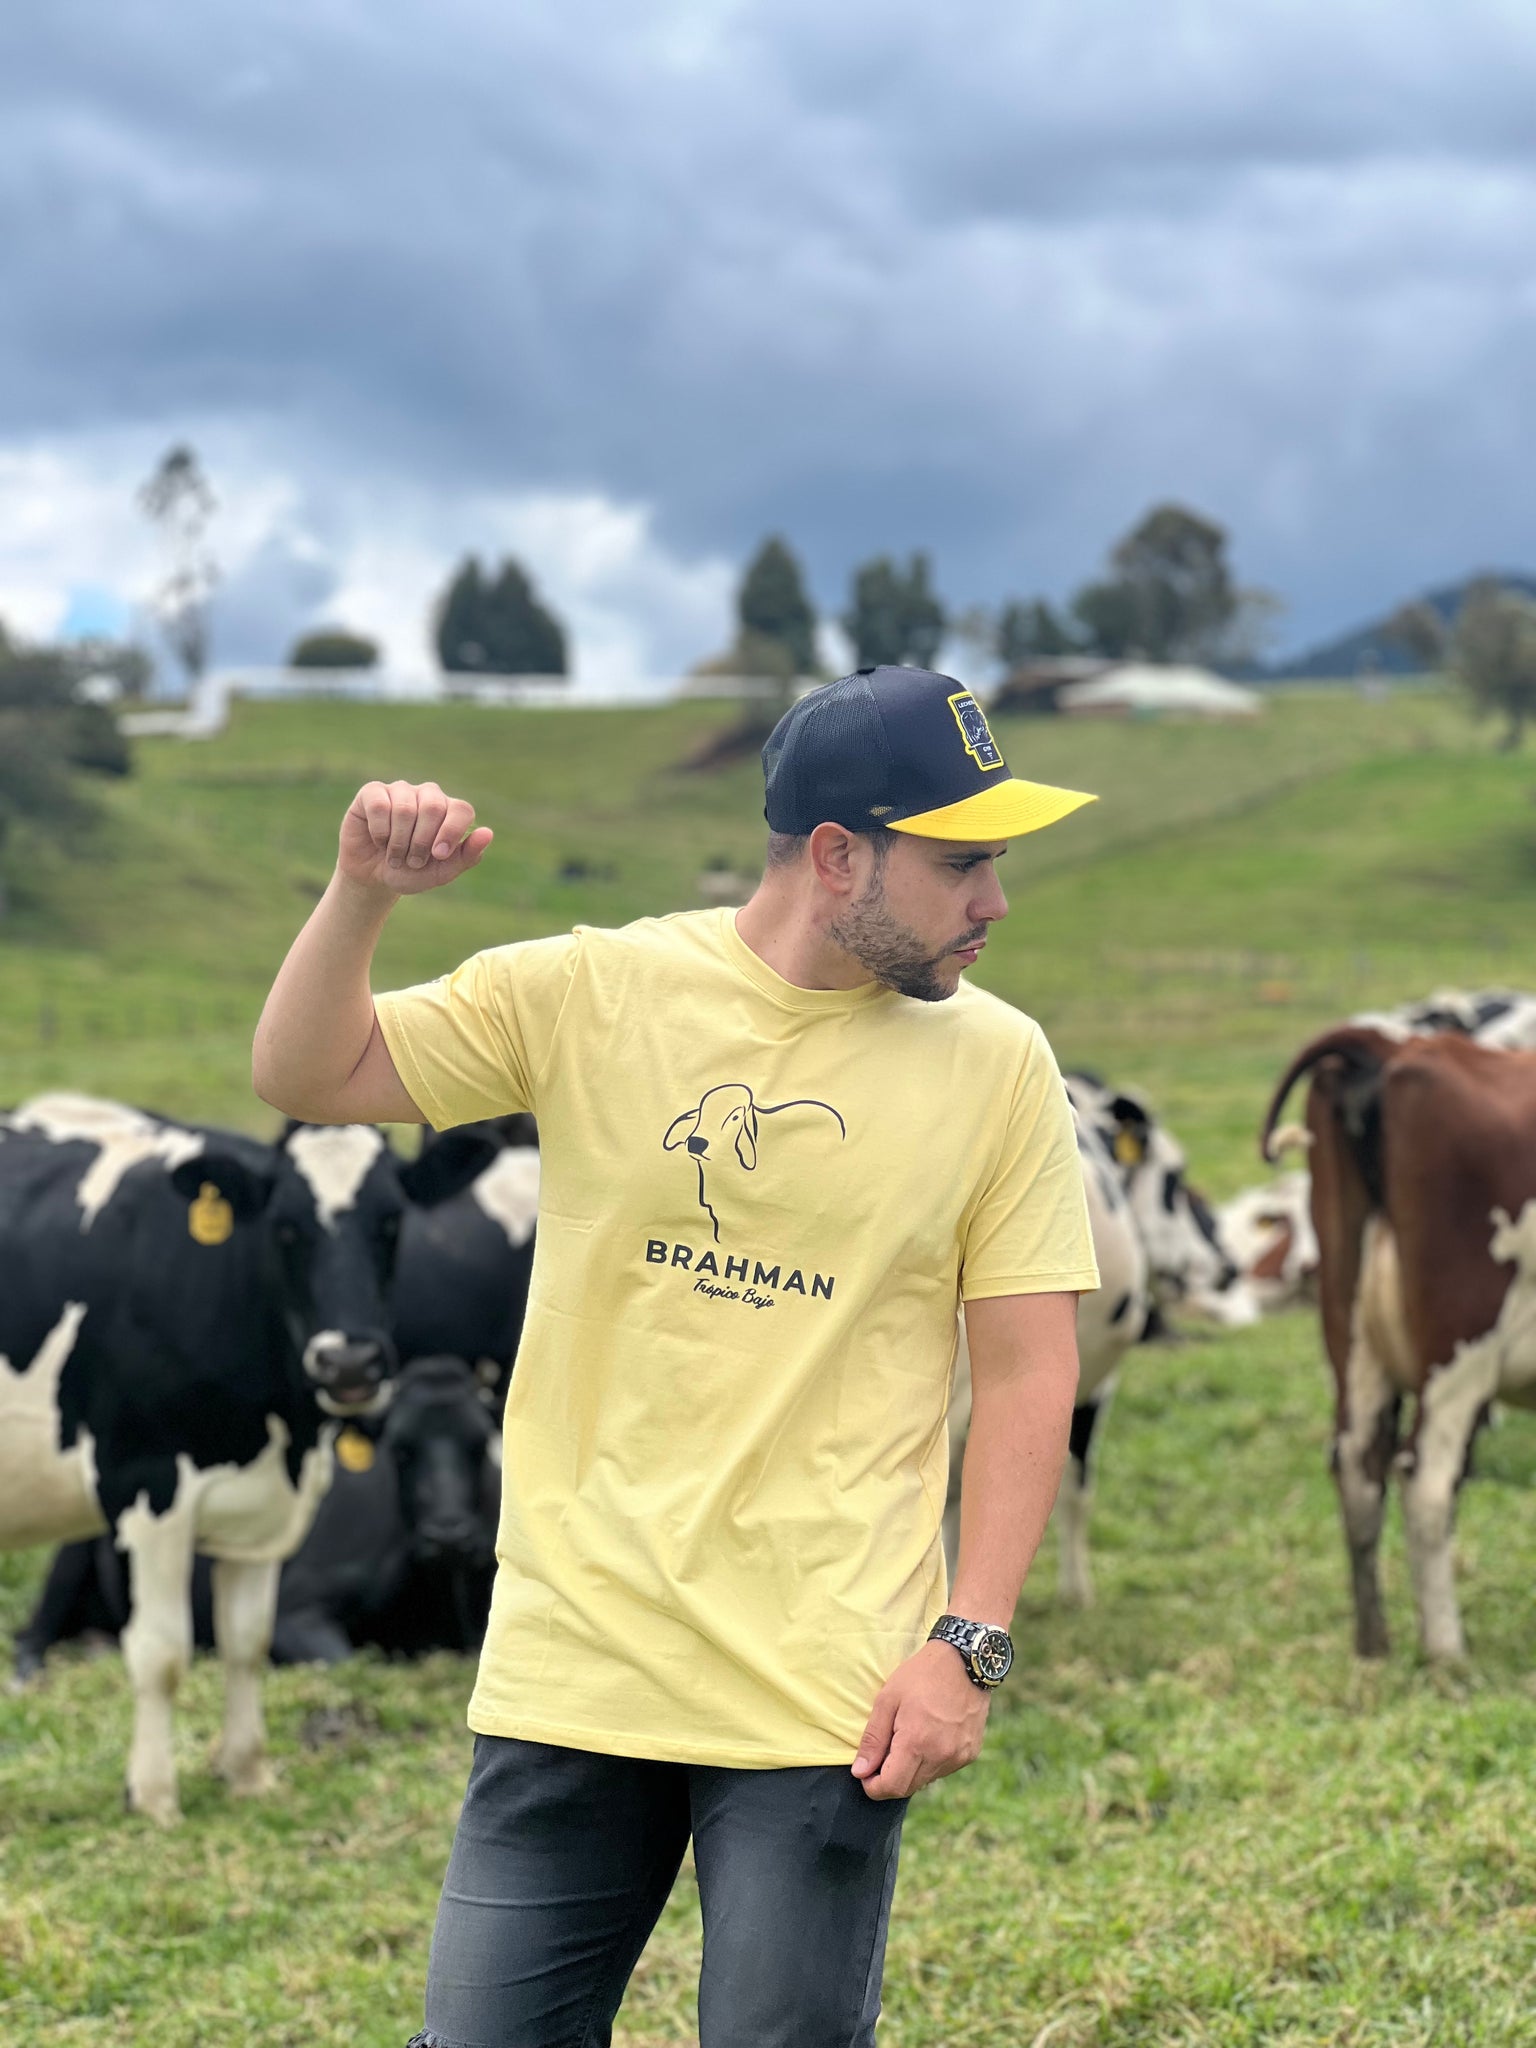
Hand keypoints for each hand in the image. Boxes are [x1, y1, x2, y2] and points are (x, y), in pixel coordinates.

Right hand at [337, 780, 493, 895]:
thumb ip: (467, 856)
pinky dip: (380, 832)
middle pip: (433, 807)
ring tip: (395, 856)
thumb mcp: (441, 872)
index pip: (461, 809)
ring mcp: (400, 790)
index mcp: (449, 811)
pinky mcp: (373, 792)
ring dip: (399, 843)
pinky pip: (379, 806)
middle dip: (422, 842)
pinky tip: (379, 841)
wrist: (374, 878)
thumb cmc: (411, 872)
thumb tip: (488, 833)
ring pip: (405, 809)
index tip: (438, 855)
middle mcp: (427, 795)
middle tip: (414, 861)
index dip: (451, 832)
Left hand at [850, 1639, 991, 1799]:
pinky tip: (929, 1735)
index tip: (865, 1773)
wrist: (965, 1661)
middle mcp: (941, 1756)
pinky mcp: (970, 1753)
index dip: (873, 1787)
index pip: (891, 1787)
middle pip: (908, 1788)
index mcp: (917, 1742)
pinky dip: (930, 1761)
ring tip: (908, 1736)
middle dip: (890, 1778)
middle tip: (883, 1752)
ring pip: (926, 1780)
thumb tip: (860, 1772)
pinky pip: (943, 1769)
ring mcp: (958, 1756)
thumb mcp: (887, 1699)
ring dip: (911, 1769)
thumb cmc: (921, 1675)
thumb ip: (873, 1739)